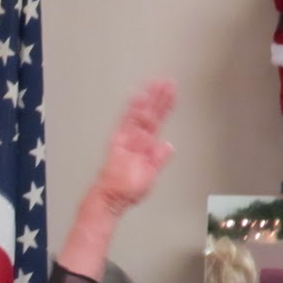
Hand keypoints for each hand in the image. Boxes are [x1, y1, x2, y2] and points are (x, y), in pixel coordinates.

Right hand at [92, 80, 174, 214]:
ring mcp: (127, 141)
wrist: (110, 200)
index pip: (157, 123)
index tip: (171, 93)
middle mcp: (136, 141)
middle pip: (150, 115)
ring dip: (149, 100)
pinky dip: (132, 110)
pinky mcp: (118, 143)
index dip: (165, 108)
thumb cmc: (126, 192)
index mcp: (144, 148)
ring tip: (157, 84)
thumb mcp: (150, 176)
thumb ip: (158, 160)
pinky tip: (138, 97)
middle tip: (166, 82)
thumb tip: (167, 146)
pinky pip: (127, 124)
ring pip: (140, 116)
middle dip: (159, 99)